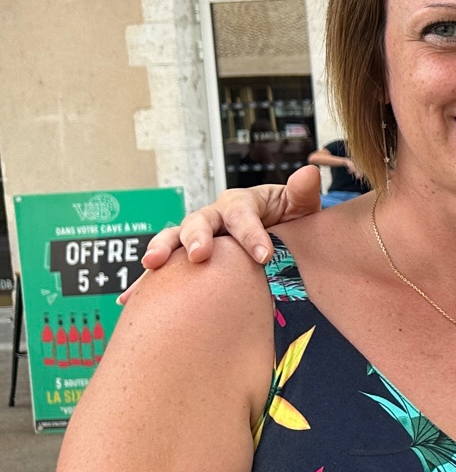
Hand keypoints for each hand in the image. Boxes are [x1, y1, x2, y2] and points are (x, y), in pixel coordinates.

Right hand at [134, 166, 319, 280]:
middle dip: (197, 236)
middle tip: (199, 255)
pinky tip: (130, 299)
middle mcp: (214, 217)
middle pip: (200, 221)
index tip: (263, 256)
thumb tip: (308, 173)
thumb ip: (302, 192)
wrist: (278, 236)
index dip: (251, 233)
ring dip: (163, 250)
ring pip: (174, 238)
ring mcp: (197, 237)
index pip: (243, 214)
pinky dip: (146, 282)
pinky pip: (165, 268)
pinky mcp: (186, 257)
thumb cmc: (289, 219)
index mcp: (241, 203)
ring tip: (153, 264)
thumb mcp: (300, 205)